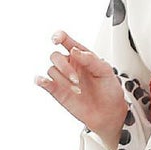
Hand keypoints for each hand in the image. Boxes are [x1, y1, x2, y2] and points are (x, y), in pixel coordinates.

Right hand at [35, 29, 128, 149]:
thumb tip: (74, 51)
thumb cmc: (109, 90)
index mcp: (81, 56)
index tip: (56, 39)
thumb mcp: (105, 71)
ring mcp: (63, 78)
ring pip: (52, 70)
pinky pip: (44, 82)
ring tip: (77, 90)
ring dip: (62, 80)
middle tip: (76, 80)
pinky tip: (43, 81)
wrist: (109, 113)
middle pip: (55, 56)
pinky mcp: (57, 92)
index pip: (66, 41)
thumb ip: (90, 59)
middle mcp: (70, 65)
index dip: (59, 37)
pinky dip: (41, 81)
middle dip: (64, 67)